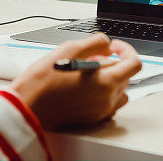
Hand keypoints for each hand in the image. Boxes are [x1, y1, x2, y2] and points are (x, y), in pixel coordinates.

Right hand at [11, 33, 141, 129]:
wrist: (27, 106)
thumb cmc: (43, 81)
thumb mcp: (69, 49)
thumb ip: (95, 43)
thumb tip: (106, 43)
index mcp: (106, 82)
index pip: (134, 63)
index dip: (126, 50)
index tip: (113, 47)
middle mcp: (107, 99)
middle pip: (126, 76)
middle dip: (112, 62)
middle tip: (91, 57)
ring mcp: (100, 111)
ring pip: (118, 91)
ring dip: (109, 78)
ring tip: (88, 72)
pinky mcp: (91, 118)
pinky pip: (107, 103)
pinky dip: (102, 92)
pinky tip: (83, 86)